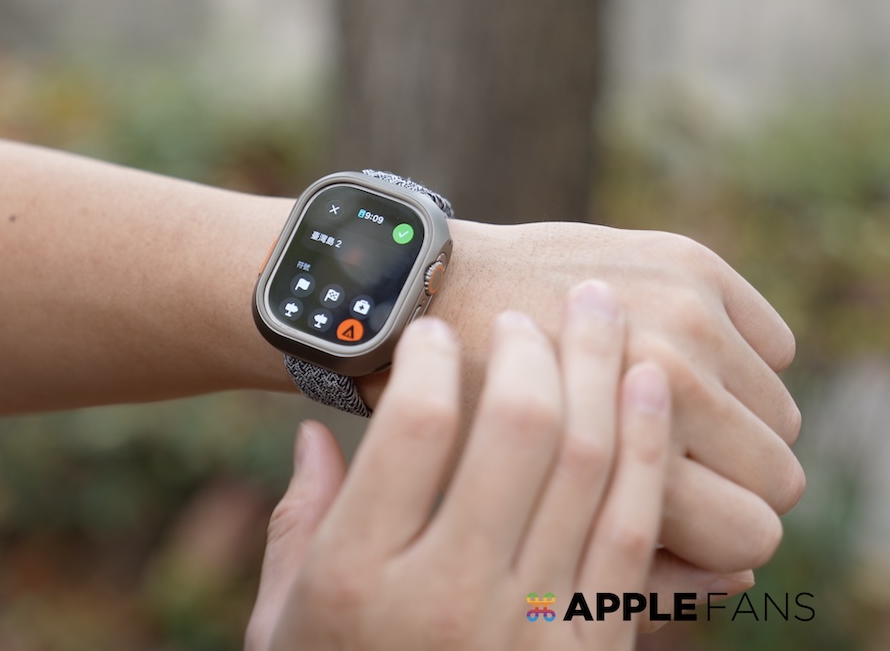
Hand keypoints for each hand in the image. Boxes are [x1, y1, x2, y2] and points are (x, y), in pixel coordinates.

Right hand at [248, 283, 673, 650]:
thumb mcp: (279, 617)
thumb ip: (295, 524)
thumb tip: (315, 436)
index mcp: (359, 580)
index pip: (412, 428)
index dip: (429, 358)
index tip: (432, 328)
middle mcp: (447, 598)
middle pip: (516, 430)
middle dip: (530, 346)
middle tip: (527, 307)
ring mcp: (529, 626)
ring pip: (587, 467)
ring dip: (599, 371)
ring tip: (601, 308)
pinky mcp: (586, 647)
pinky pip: (631, 528)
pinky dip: (645, 450)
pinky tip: (643, 389)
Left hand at [358, 222, 803, 578]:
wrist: (416, 295)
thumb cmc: (456, 416)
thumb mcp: (520, 519)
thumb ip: (624, 561)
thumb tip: (742, 580)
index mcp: (610, 457)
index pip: (749, 535)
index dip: (715, 538)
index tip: (680, 521)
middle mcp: (663, 384)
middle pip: (776, 476)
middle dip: (729, 483)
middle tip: (672, 466)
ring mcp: (682, 317)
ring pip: (778, 413)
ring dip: (732, 421)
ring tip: (665, 413)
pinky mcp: (688, 266)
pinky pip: (774, 346)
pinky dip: (739, 360)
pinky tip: (679, 363)